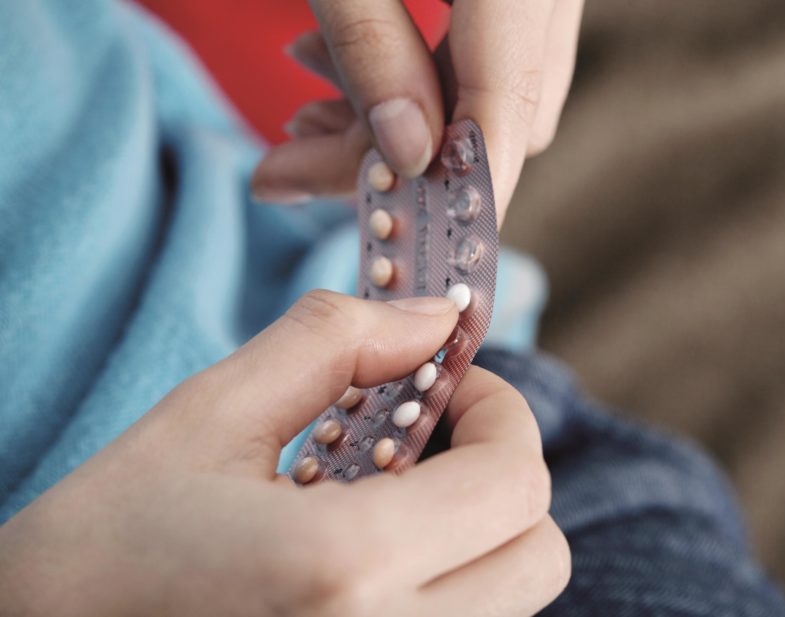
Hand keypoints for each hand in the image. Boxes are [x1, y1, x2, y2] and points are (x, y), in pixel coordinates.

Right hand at [0, 291, 568, 616]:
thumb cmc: (104, 544)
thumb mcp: (209, 416)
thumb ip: (334, 344)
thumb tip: (436, 317)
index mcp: (344, 570)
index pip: (515, 485)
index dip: (503, 412)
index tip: (452, 382)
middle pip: (538, 553)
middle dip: (502, 473)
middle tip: (431, 436)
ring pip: (511, 601)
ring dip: (478, 530)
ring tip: (390, 497)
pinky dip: (450, 582)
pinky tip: (370, 557)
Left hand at [251, 0, 584, 220]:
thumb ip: (371, 47)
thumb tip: (407, 158)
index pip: (509, 105)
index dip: (460, 195)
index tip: (407, 256)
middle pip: (501, 112)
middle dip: (401, 160)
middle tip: (292, 173)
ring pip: (494, 88)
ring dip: (398, 121)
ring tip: (302, 118)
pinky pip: (486, 52)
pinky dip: (415, 77)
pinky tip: (339, 64)